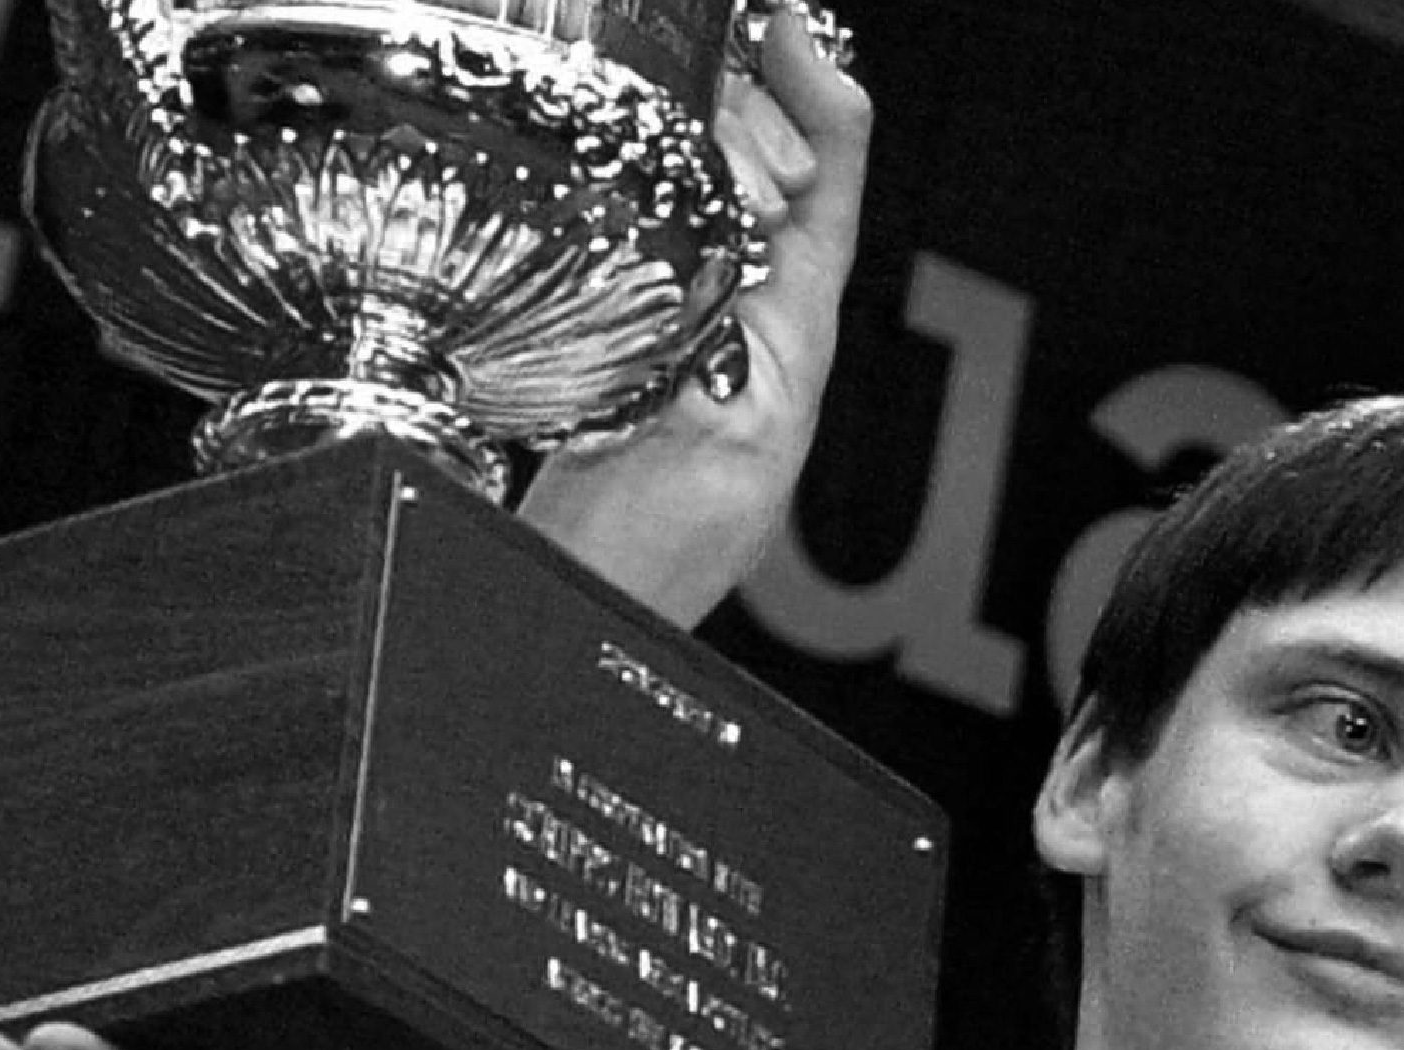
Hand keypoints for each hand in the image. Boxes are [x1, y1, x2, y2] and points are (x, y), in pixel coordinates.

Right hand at [516, 7, 872, 626]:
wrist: (573, 635)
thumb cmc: (644, 572)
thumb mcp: (710, 446)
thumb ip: (725, 340)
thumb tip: (733, 232)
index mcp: (788, 355)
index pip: (830, 202)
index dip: (822, 104)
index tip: (789, 27)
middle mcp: (751, 348)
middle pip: (779, 191)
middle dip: (757, 102)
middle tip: (716, 41)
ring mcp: (695, 359)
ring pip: (717, 219)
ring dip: (704, 142)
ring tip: (674, 85)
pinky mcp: (635, 374)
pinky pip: (655, 261)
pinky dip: (644, 201)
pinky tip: (614, 175)